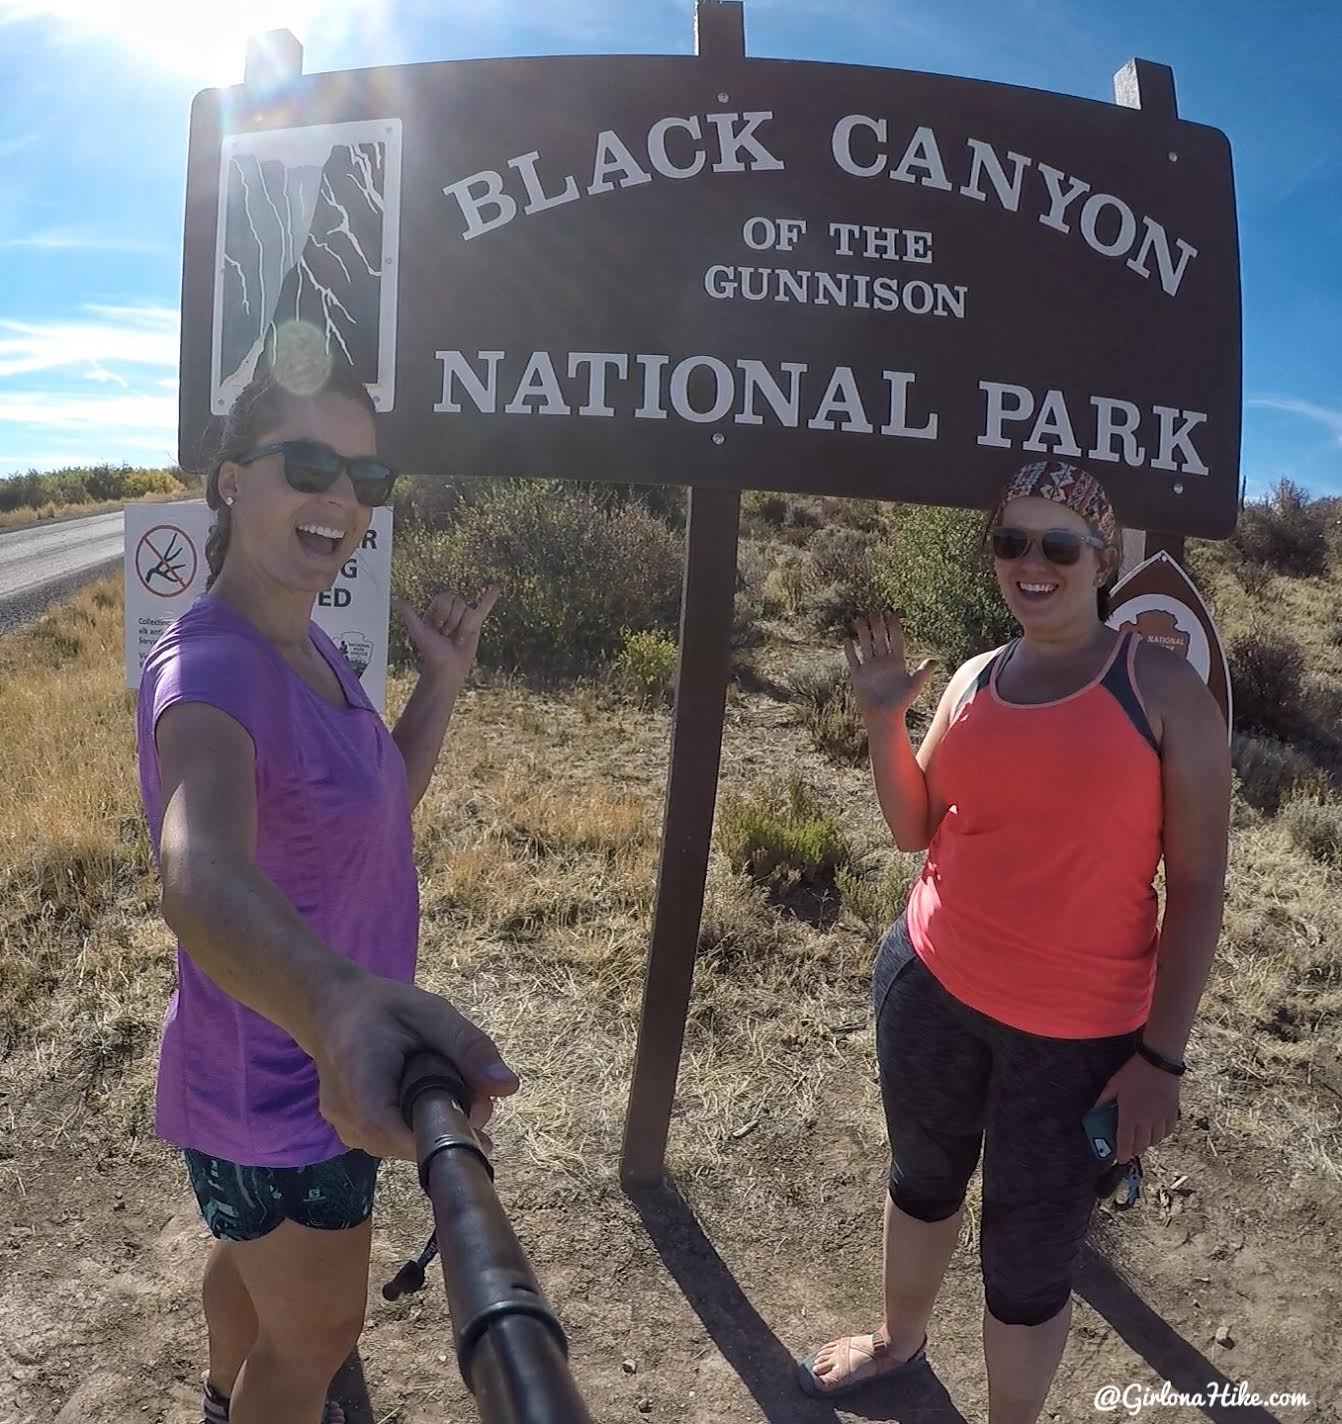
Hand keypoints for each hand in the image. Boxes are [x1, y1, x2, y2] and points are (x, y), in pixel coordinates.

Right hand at [309, 971, 519, 1161]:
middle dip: (444, 1128)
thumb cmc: (383, 1006)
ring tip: (451, 1089)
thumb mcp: (432, 1013)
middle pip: (400, 1142)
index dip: (434, 1138)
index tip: (474, 1127)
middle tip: (474, 1097)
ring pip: (397, 1145)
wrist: (333, 1007)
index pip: (388, 1129)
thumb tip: (508, 1087)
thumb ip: (468, 1047)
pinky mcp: (347, 1129)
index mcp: (359, 1074)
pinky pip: (388, 1139)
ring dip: (430, 1126)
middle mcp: (343, 1110)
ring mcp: (341, 1125)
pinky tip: (427, 1098)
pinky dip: (414, 1124)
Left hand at [394, 585, 500, 689]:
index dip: (442, 613)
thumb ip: (409, 615)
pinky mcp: (476, 624)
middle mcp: (450, 611)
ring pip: (469, 611)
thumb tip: (395, 601)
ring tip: (457, 639)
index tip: (437, 628)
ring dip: (463, 627)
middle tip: (447, 636)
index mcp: (436, 609)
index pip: (444, 599)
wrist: (447, 668)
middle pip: (458, 603)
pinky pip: (484, 607)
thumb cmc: (431, 652)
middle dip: (453, 621)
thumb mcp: (419, 632)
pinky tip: (496, 587)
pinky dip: (490, 597)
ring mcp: (463, 616)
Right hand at [843, 611, 936, 720]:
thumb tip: (935, 661)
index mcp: (897, 662)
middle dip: (876, 626)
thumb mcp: (914, 685)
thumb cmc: (901, 703)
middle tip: (873, 612)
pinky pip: (853, 660)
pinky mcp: (859, 676)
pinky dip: (850, 650)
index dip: (893, 627)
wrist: (884, 718)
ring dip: (862, 633)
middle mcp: (883, 662)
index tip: (892, 614)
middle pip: (879, 639)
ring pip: (865, 645)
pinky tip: (847, 640)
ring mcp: (870, 668)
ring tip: (858, 619)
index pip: (895, 640)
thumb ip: (923, 672)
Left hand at [1092, 1053, 1181, 1160]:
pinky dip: (1159, 1135)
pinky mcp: (1173, 1115)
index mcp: (1129, 1115)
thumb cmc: (1133, 1073)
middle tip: (1127, 1146)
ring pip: (1154, 1141)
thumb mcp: (1113, 1085)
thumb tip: (1095, 1113)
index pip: (1125, 1143)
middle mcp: (1146, 1121)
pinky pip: (1166, 1133)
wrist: (1159, 1063)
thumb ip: (1103, 1101)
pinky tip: (1153, 1129)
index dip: (1122, 1154)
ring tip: (1139, 1136)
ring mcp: (1161, 1119)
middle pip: (1140, 1145)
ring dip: (1146, 1142)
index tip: (1119, 1158)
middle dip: (1133, 1149)